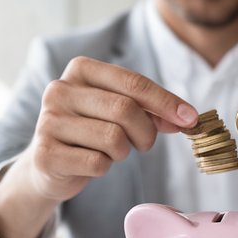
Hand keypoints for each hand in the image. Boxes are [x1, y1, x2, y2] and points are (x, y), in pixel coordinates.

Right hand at [0, 57, 196, 237]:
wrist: (48, 165)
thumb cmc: (90, 132)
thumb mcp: (119, 112)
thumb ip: (151, 110)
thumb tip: (187, 119)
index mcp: (81, 69)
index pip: (133, 82)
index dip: (166, 102)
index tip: (191, 120)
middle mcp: (60, 90)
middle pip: (125, 109)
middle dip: (146, 132)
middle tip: (145, 144)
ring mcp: (49, 121)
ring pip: (113, 138)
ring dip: (123, 151)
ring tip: (111, 151)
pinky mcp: (46, 154)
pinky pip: (97, 163)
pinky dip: (104, 167)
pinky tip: (91, 163)